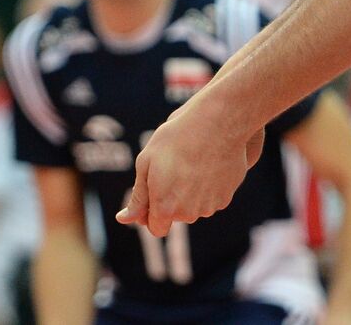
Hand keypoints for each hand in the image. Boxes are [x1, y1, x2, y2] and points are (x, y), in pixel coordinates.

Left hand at [116, 97, 254, 236]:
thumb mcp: (147, 162)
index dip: (152, 213)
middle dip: (173, 200)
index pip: (156, 228)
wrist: (218, 123)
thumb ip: (138, 196)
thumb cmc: (178, 138)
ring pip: (196, 207)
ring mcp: (210, 205)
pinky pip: (212, 198)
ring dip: (192, 193)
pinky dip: (209, 187)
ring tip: (193, 163)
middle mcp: (189, 213)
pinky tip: (208, 164)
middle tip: (175, 168)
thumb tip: (124, 219)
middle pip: (177, 216)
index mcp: (166, 207)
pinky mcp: (226, 196)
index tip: (155, 191)